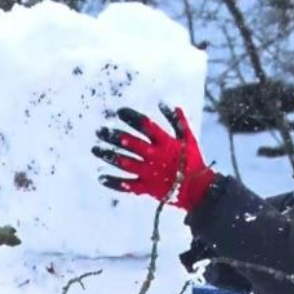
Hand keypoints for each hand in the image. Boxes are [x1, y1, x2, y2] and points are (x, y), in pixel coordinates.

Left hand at [93, 104, 214, 210]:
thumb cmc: (193, 161)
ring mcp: (148, 173)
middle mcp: (154, 156)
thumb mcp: (188, 138)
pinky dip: (114, 182)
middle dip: (113, 136)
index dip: (131, 117)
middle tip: (100, 131)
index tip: (119, 112)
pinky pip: (127, 185)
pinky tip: (101, 177)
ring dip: (108, 155)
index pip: (144, 125)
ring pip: (124, 162)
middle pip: (129, 143)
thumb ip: (177, 121)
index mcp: (164, 142)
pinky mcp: (146, 187)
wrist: (198, 189)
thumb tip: (164, 104)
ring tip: (95, 149)